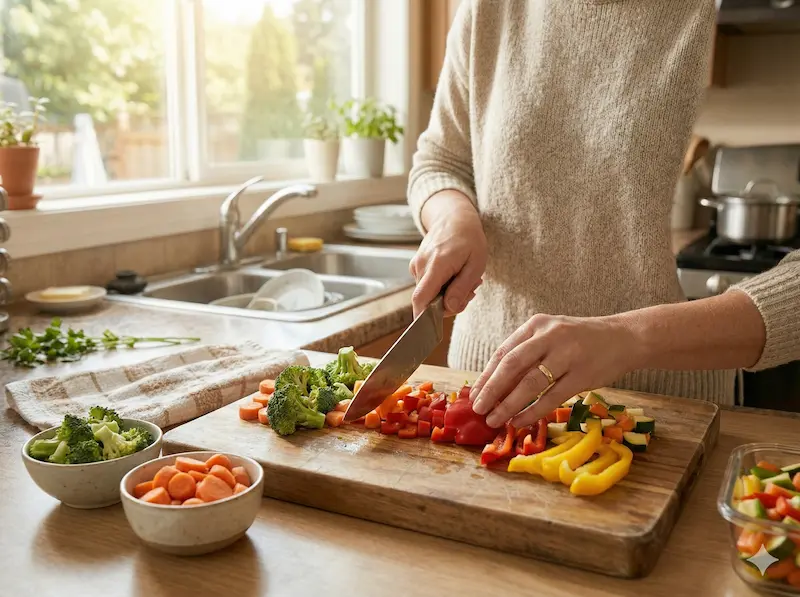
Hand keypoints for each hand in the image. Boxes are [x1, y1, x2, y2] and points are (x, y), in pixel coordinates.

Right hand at [410, 191, 486, 317]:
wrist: (454, 218)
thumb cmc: (469, 239)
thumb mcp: (475, 265)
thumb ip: (461, 288)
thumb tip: (448, 308)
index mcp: (436, 265)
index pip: (421, 298)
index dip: (423, 318)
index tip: (432, 330)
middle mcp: (421, 266)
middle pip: (427, 300)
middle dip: (449, 303)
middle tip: (470, 291)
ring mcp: (416, 265)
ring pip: (428, 294)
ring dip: (447, 294)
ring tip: (464, 279)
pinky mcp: (416, 266)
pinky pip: (427, 286)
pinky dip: (441, 287)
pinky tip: (454, 276)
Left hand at [470, 313, 641, 427]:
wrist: (625, 338)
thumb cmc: (580, 340)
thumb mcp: (551, 335)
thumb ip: (526, 352)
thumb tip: (494, 384)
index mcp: (536, 325)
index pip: (504, 352)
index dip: (487, 375)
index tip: (474, 394)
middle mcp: (550, 336)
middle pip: (512, 365)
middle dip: (492, 390)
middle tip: (478, 409)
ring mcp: (567, 355)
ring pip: (530, 383)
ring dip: (508, 404)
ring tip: (494, 419)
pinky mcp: (582, 375)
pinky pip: (551, 397)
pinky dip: (532, 412)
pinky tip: (519, 421)